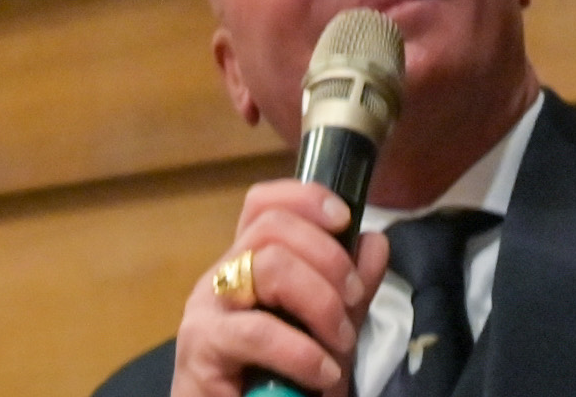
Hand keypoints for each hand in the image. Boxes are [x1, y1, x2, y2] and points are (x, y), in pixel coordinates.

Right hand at [174, 179, 388, 396]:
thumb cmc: (280, 386)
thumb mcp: (328, 335)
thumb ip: (351, 293)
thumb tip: (374, 242)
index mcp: (248, 264)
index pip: (264, 204)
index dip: (305, 198)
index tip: (344, 219)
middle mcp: (222, 275)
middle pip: (273, 226)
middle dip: (329, 258)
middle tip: (355, 301)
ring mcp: (206, 308)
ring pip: (270, 266)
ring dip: (321, 302)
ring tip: (342, 344)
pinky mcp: (200, 346)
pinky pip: (258, 331)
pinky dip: (301, 352)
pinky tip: (322, 374)